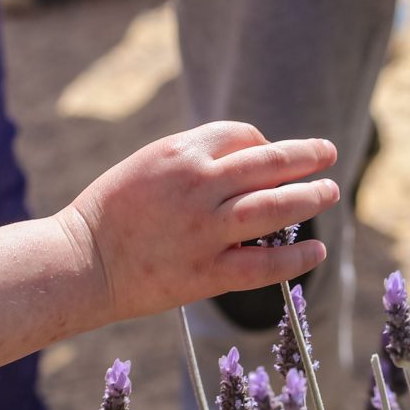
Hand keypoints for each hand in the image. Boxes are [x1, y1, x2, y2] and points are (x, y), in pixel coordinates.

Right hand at [61, 121, 338, 320]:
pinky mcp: (205, 274)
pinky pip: (263, 264)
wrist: (79, 263)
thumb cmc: (109, 214)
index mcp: (178, 153)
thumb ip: (192, 160)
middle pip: (267, 163)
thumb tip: (247, 163)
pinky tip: (317, 252)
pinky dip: (295, 258)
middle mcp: (196, 186)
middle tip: (328, 155)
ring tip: (330, 193)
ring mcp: (203, 231)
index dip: (263, 143)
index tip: (271, 157)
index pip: (240, 135)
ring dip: (308, 198)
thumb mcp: (146, 165)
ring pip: (273, 208)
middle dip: (305, 157)